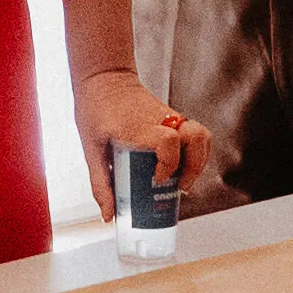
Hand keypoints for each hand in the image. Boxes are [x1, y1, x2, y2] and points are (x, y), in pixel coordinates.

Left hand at [71, 69, 204, 214]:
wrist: (103, 76)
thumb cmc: (94, 108)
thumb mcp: (91, 147)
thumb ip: (100, 182)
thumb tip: (109, 215)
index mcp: (138, 127)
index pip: (167, 141)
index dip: (169, 164)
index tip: (157, 179)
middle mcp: (160, 119)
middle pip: (196, 137)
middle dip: (195, 167)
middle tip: (180, 185)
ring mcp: (169, 115)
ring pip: (201, 134)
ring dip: (199, 160)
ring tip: (185, 178)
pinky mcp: (172, 115)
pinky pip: (194, 133)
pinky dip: (195, 152)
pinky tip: (181, 165)